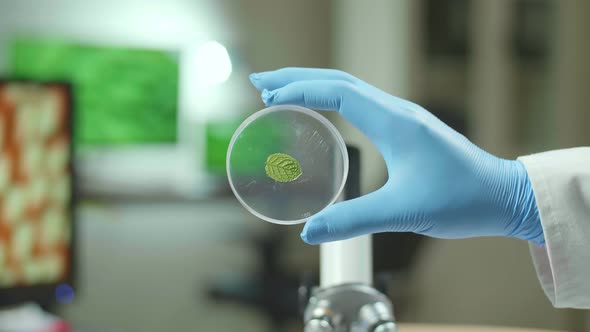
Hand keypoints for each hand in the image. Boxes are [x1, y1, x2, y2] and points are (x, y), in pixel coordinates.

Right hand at [249, 68, 543, 245]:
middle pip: (339, 80)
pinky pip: (362, 102)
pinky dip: (333, 98)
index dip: (301, 91)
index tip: (268, 98)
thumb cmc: (462, 200)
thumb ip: (353, 220)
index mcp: (395, 122)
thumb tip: (309, 232)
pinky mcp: (407, 128)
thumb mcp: (403, 212)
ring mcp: (403, 117)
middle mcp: (398, 111)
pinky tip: (322, 110)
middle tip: (260, 82)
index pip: (339, 92)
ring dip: (314, 84)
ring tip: (281, 90)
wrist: (504, 196)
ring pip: (351, 88)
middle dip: (297, 77)